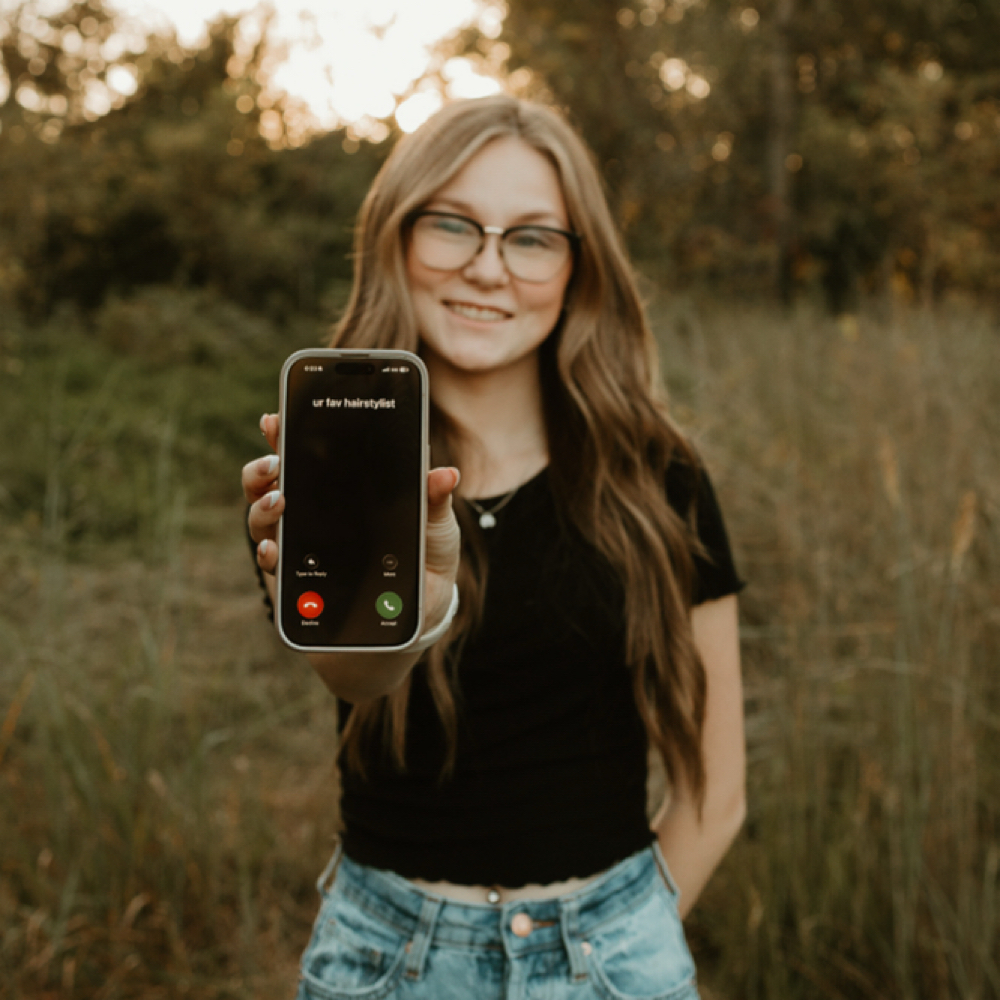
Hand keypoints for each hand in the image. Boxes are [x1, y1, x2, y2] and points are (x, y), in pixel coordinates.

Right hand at [242, 413, 462, 628]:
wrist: (415, 618)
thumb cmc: (424, 566)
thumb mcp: (435, 531)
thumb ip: (434, 503)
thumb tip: (447, 473)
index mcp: (344, 491)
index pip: (309, 454)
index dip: (287, 434)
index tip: (275, 418)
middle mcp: (314, 513)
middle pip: (272, 481)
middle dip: (262, 466)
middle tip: (273, 463)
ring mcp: (300, 545)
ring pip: (262, 516)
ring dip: (262, 505)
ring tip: (279, 501)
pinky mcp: (295, 580)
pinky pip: (271, 562)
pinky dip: (267, 551)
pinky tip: (274, 548)